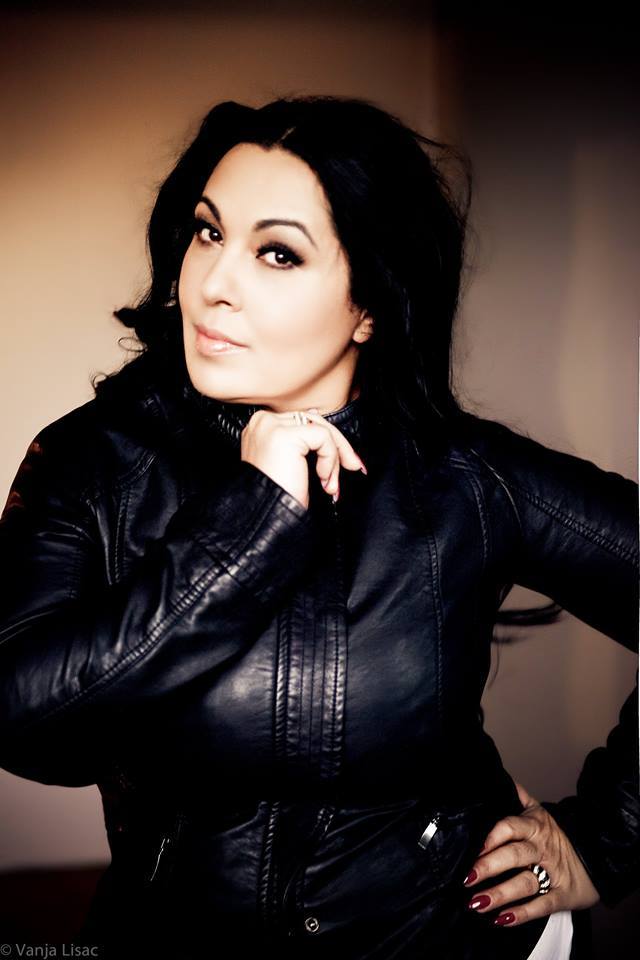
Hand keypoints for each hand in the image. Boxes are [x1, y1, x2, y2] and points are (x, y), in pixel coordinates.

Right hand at [241, 407, 365, 509]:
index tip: (346, 461)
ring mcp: (271, 426)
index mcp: (261, 427)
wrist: (267, 518)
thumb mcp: (292, 465)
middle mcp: (262, 422)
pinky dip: (330, 460)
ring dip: (334, 458)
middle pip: (314, 421)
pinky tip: (322, 479)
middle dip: (338, 447)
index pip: (304, 422)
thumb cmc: (278, 499)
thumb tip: (332, 436)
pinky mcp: (284, 435)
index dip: (328, 443)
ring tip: (331, 484)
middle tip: (354, 466)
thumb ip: (305, 445)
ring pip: (321, 429)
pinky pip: (323, 437)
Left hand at [463, 781, 599, 927]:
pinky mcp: (562, 896)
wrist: (596, 858)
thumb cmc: (557, 837)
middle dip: (489, 867)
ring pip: (525, 882)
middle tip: (467, 878)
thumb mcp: (540, 812)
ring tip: (477, 903)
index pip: (510, 826)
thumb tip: (501, 778)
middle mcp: (541, 849)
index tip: (472, 847)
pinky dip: (522, 914)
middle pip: (514, 856)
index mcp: (534, 826)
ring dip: (500, 894)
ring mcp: (552, 873)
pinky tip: (502, 919)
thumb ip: (519, 797)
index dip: (491, 837)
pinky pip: (542, 906)